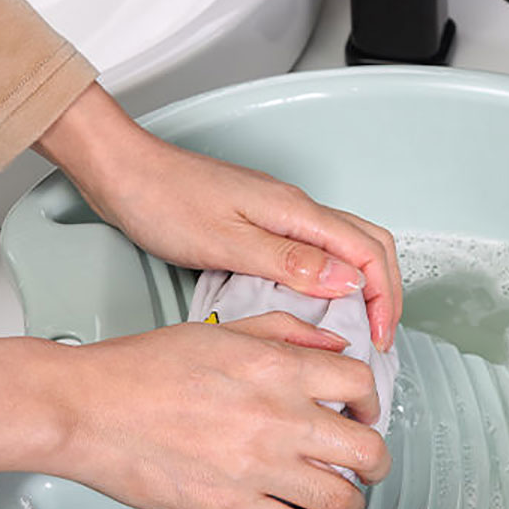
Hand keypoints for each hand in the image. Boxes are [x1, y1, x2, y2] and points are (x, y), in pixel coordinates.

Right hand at [0, 314, 390, 508]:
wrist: (87, 409)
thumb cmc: (141, 369)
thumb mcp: (220, 329)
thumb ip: (284, 331)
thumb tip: (331, 342)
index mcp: (277, 369)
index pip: (361, 383)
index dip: (371, 400)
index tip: (364, 411)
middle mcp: (278, 418)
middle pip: (367, 449)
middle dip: (374, 459)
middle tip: (365, 463)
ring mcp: (258, 469)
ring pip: (342, 498)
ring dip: (346, 498)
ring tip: (334, 495)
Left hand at [33, 83, 401, 349]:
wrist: (123, 172)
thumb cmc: (162, 200)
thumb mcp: (227, 242)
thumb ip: (290, 263)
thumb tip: (347, 281)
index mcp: (295, 212)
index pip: (367, 251)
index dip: (384, 298)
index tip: (380, 336)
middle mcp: (296, 209)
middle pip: (369, 243)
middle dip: (385, 291)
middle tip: (380, 334)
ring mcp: (281, 213)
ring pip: (346, 244)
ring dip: (362, 283)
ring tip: (357, 325)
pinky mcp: (262, 221)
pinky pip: (317, 249)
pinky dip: (332, 278)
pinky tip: (316, 302)